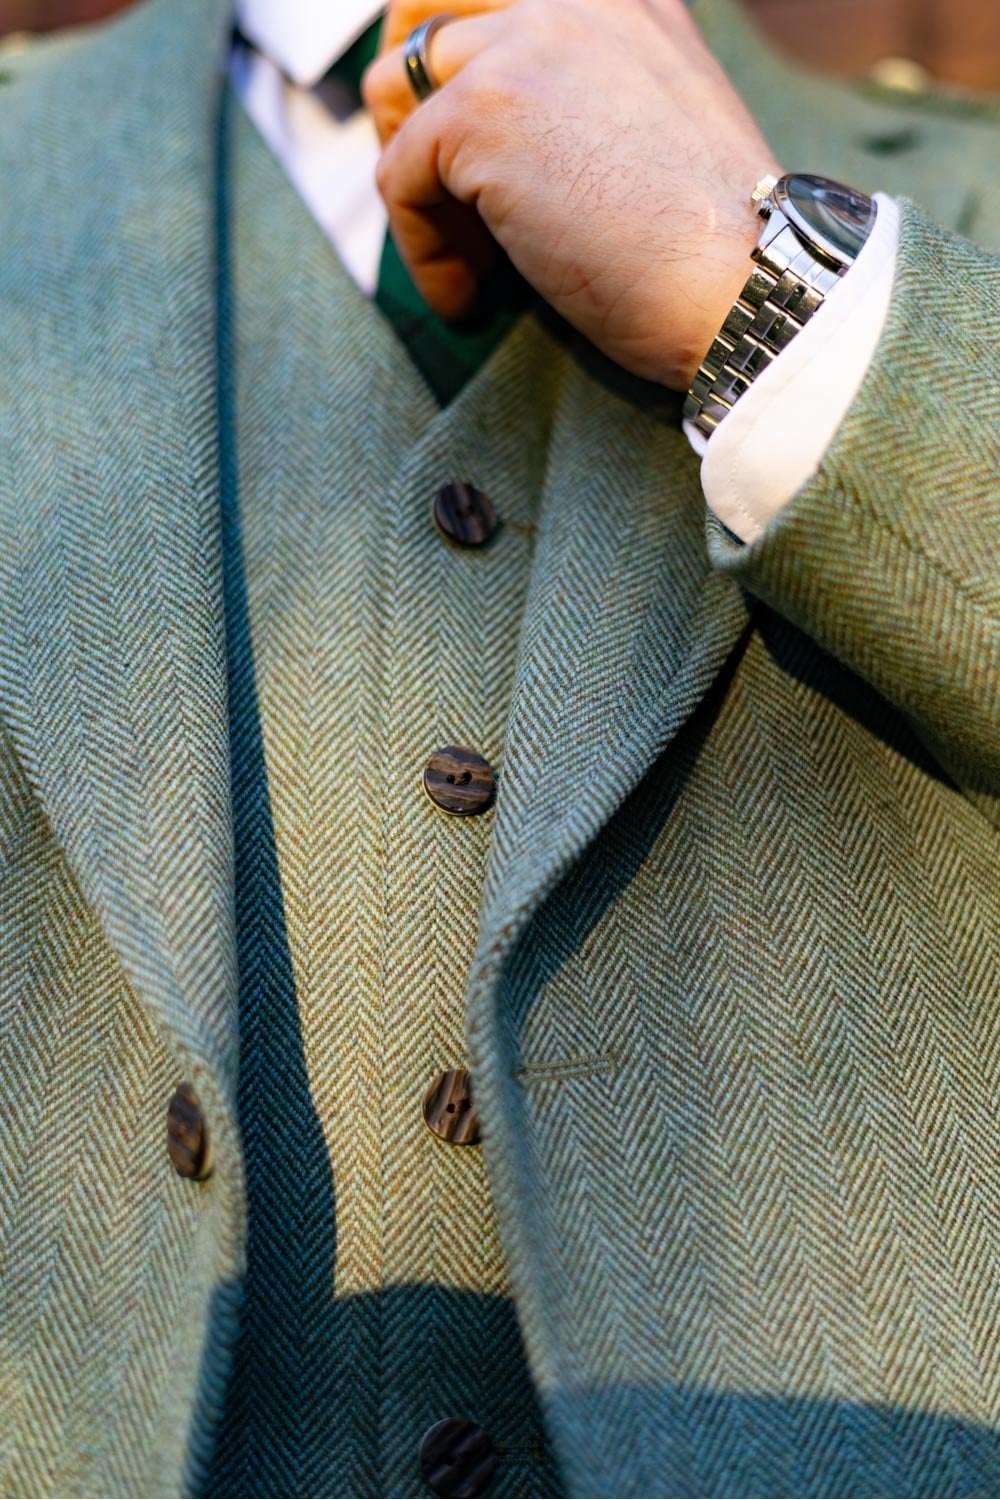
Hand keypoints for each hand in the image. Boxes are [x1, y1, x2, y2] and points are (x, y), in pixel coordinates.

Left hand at [364, 0, 782, 390]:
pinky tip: (469, 301)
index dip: (456, 66)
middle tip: (430, 194)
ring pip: (401, 100)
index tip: (461, 151)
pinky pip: (399, 180)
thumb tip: (512, 147)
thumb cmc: (714, 248)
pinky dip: (424, 253)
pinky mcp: (479, 112)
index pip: (496, 4)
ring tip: (470, 267)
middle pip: (425, 20)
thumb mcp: (655, 133)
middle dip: (408, 108)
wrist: (745, 284)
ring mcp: (522, 44)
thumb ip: (588, 104)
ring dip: (421, 193)